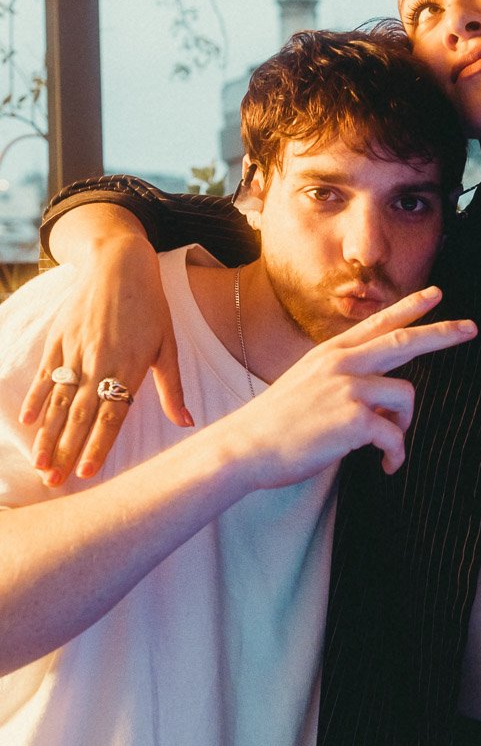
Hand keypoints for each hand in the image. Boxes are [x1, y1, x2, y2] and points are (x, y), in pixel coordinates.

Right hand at [20, 236, 187, 484]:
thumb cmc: (151, 307)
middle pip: (79, 415)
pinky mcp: (58, 339)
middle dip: (66, 451)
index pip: (111, 415)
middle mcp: (100, 362)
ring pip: (58, 400)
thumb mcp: (168, 346)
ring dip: (47, 434)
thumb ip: (172, 388)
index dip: (98, 445)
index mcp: (130, 367)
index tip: (88, 473)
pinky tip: (28, 422)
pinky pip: (44, 374)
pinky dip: (35, 398)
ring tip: (40, 464)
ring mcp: (75, 350)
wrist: (119, 263)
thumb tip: (187, 423)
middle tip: (55, 483)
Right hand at [228, 287, 476, 484]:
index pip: (378, 323)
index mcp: (331, 354)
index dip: (410, 307)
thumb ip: (345, 383)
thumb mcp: (308, 386)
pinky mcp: (353, 417)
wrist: (246, 447)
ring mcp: (348, 387)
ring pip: (405, 395)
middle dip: (442, 333)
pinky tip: (387, 465)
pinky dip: (396, 454)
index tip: (436, 294)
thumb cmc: (276, 425)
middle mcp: (342, 363)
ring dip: (405, 424)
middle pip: (404, 340)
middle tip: (471, 328)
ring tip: (388, 446)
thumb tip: (381, 403)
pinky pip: (395, 435)